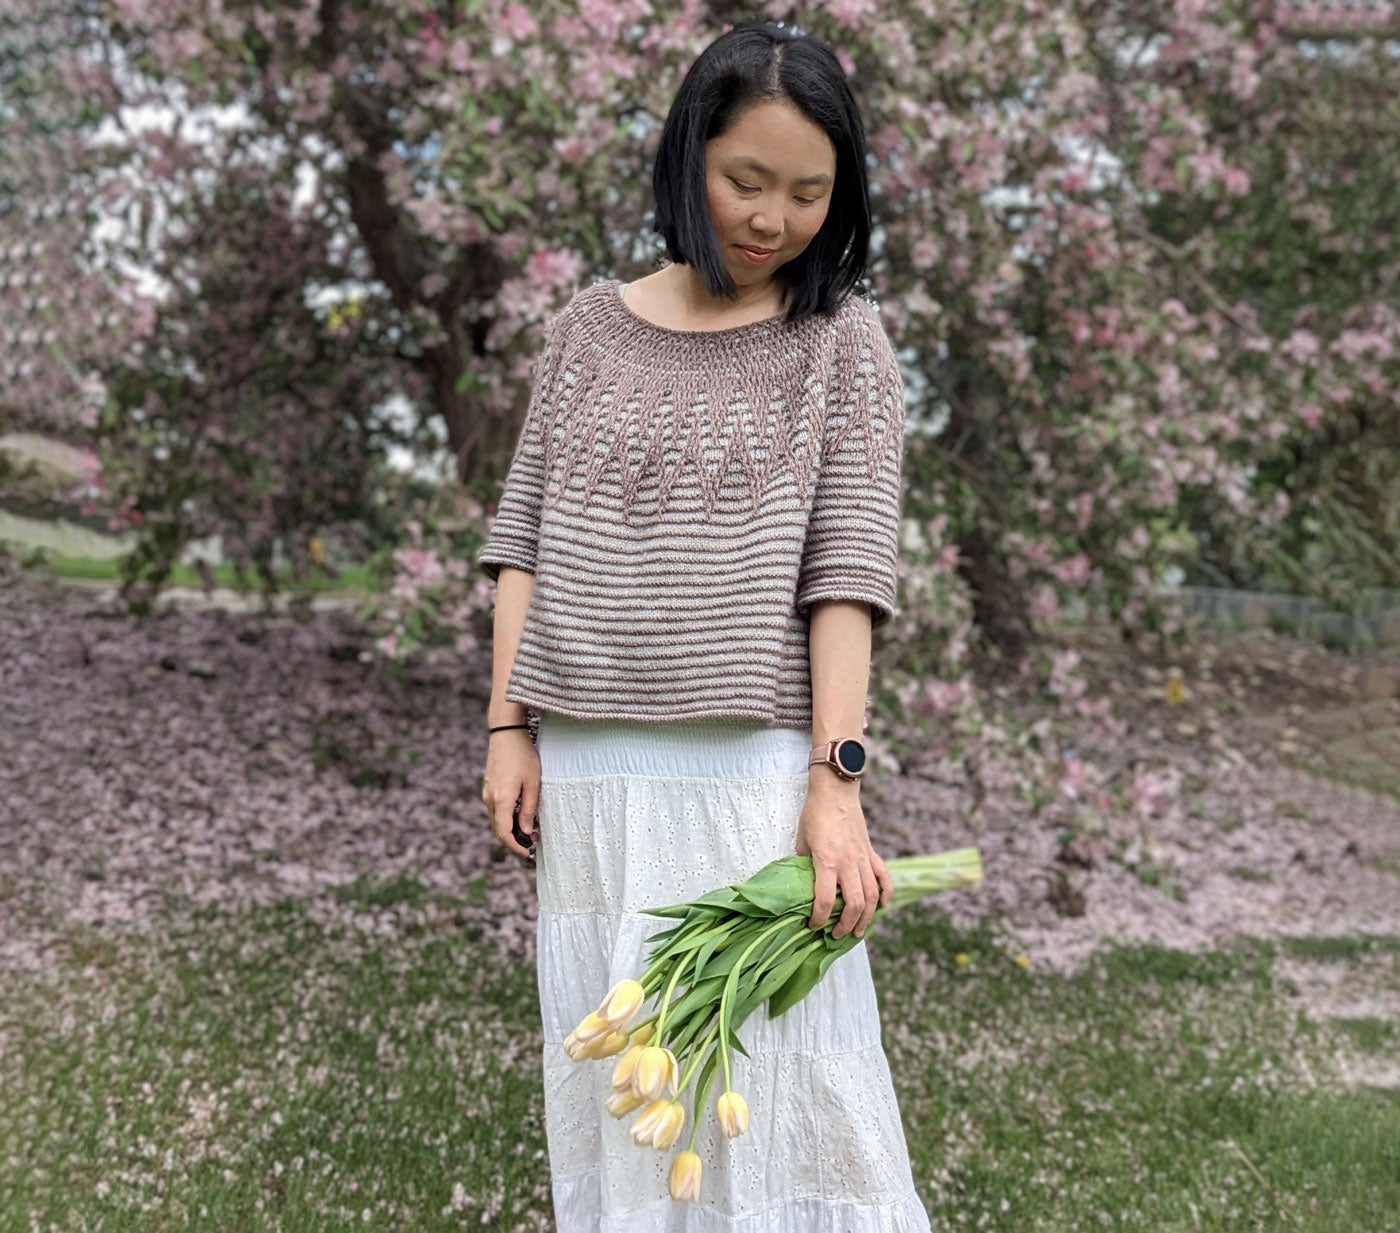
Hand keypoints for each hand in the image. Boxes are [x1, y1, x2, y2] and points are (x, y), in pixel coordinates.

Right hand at [483, 729, 539, 860]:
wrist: (506, 733)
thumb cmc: (523, 756)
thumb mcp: (533, 783)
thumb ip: (529, 809)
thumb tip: (527, 831)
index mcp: (502, 800)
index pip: (504, 833)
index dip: (514, 846)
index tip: (527, 852)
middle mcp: (490, 799)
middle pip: (498, 829)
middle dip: (514, 840)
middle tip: (532, 843)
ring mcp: (487, 792)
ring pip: (496, 819)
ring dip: (510, 828)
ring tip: (529, 830)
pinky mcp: (488, 786)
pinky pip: (495, 809)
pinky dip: (506, 817)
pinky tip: (520, 814)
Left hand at [795, 776, 892, 939]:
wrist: (836, 791)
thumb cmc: (814, 813)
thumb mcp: (802, 840)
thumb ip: (804, 864)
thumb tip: (803, 884)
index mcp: (827, 861)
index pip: (825, 899)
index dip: (818, 918)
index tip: (813, 925)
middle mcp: (848, 863)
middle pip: (854, 904)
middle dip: (846, 925)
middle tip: (836, 935)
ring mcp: (863, 858)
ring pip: (872, 896)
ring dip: (866, 917)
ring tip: (858, 931)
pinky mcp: (871, 852)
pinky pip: (883, 877)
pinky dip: (886, 894)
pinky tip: (883, 907)